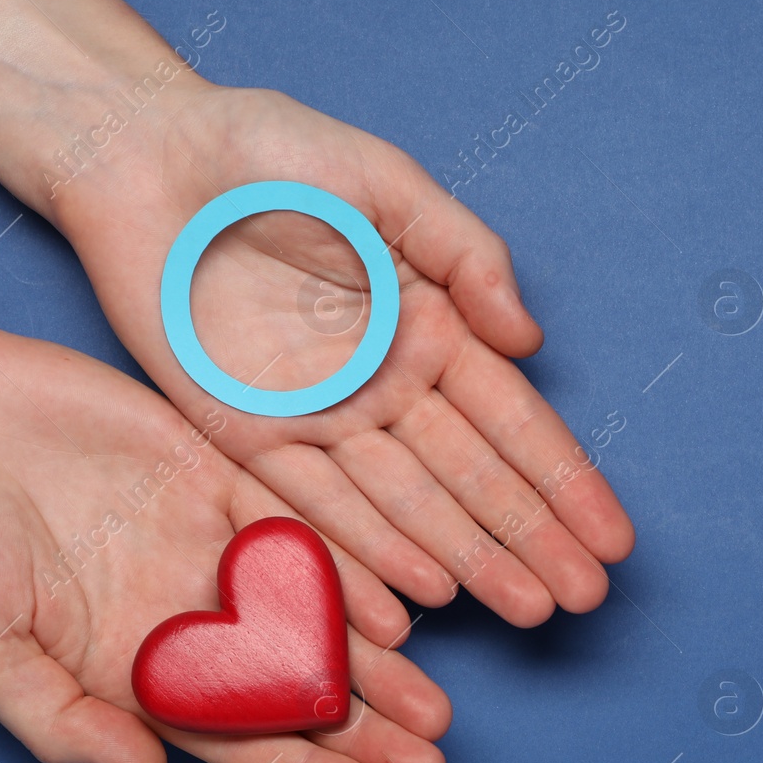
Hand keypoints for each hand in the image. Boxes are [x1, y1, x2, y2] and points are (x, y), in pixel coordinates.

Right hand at [0, 318, 447, 762]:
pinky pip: (298, 530)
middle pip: (292, 687)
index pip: (237, 739)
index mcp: (131, 666)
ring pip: (311, 616)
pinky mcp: (220, 476)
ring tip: (436, 710)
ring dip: (375, 664)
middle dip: (365, 732)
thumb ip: (58, 718)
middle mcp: (183, 614)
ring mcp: (207, 547)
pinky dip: (346, 567)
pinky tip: (398, 607)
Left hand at [54, 85, 635, 627]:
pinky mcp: (248, 435)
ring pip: (408, 506)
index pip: (512, 421)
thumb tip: (530, 340)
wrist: (149, 155)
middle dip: (532, 538)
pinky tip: (425, 595)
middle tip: (587, 597)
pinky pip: (315, 505)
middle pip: (473, 478)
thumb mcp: (391, 184)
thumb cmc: (273, 152)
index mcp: (429, 328)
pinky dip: (368, 551)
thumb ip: (467, 256)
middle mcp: (384, 386)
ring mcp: (320, 418)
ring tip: (529, 610)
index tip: (613, 538)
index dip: (565, 480)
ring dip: (470, 560)